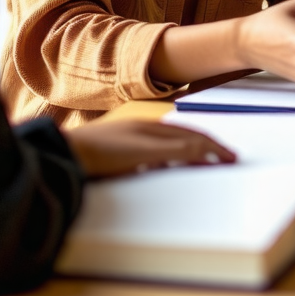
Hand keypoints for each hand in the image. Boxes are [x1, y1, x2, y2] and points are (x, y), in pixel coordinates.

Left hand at [65, 119, 235, 177]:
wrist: (62, 155)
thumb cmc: (99, 153)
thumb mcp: (143, 153)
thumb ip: (175, 150)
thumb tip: (205, 150)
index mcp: (154, 128)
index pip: (194, 136)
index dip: (215, 147)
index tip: (232, 158)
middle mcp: (145, 129)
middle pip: (185, 136)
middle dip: (207, 146)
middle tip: (224, 157)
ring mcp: (131, 139)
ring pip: (170, 143)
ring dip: (190, 151)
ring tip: (202, 161)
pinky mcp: (118, 152)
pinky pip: (155, 152)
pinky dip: (170, 158)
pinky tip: (165, 167)